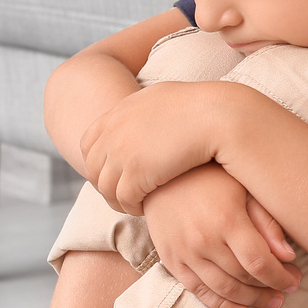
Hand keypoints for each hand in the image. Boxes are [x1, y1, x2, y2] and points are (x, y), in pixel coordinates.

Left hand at [79, 82, 224, 213]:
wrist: (218, 114)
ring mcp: (121, 151)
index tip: (116, 174)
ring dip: (118, 200)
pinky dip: (131, 207)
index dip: (98, 162)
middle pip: (93, 167)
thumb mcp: (166, 99)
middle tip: (125, 196)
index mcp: (121, 111)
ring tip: (136, 205)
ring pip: (106, 187)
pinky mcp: (135, 172)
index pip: (89, 142)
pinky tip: (146, 208)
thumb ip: (149, 111)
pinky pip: (123, 199)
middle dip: (105, 185)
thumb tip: (151, 119)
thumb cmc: (204, 107)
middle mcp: (115, 129)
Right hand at [142, 164, 300, 307]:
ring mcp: (184, 254)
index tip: (295, 280)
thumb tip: (289, 256)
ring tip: (272, 303)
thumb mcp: (243, 188)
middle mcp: (203, 240)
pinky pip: (199, 291)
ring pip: (224, 289)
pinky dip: (222, 306)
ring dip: (251, 301)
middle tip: (288, 291)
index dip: (281, 277)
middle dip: (271, 288)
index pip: (259, 262)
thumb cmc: (210, 176)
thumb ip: (267, 221)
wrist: (160, 173)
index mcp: (226, 219)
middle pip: (244, 278)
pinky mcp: (171, 261)